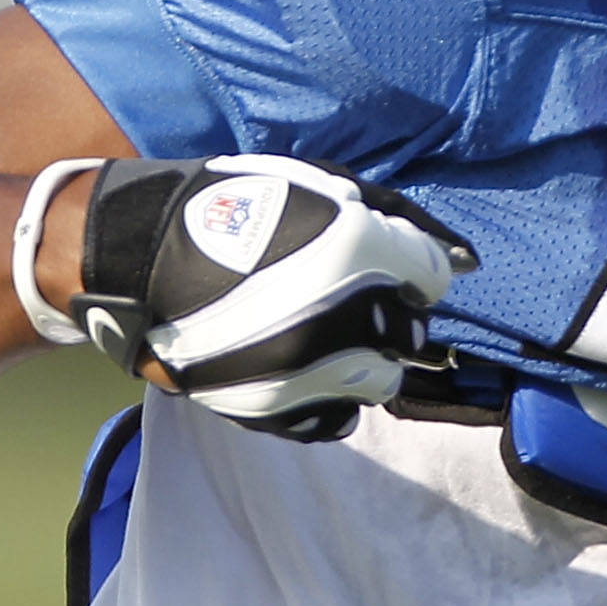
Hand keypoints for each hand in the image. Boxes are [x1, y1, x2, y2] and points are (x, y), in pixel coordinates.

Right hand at [72, 156, 474, 439]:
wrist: (139, 258)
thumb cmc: (232, 208)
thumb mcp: (317, 185)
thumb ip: (400, 219)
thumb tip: (467, 261)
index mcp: (356, 252)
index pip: (431, 278)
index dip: (408, 268)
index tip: (380, 263)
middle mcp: (340, 318)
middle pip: (410, 333)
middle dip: (389, 312)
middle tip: (345, 295)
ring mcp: (307, 371)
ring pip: (382, 381)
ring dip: (363, 356)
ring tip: (319, 330)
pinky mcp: (275, 410)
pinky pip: (337, 420)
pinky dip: (329, 396)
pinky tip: (304, 366)